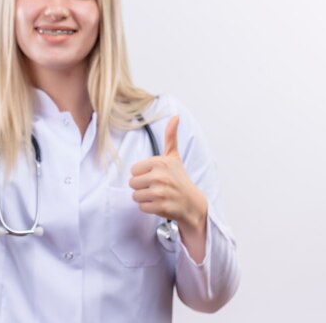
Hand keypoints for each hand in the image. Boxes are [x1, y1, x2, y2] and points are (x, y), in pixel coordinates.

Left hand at [129, 116, 207, 240]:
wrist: (192, 202)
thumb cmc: (179, 178)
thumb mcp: (174, 156)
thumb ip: (171, 137)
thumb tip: (175, 116)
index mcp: (160, 162)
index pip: (133, 170)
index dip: (142, 174)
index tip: (155, 176)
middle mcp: (160, 176)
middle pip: (132, 183)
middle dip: (142, 187)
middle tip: (157, 187)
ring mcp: (160, 192)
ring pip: (135, 196)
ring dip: (145, 198)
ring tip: (158, 195)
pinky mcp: (160, 207)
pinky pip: (141, 207)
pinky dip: (149, 208)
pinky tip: (160, 204)